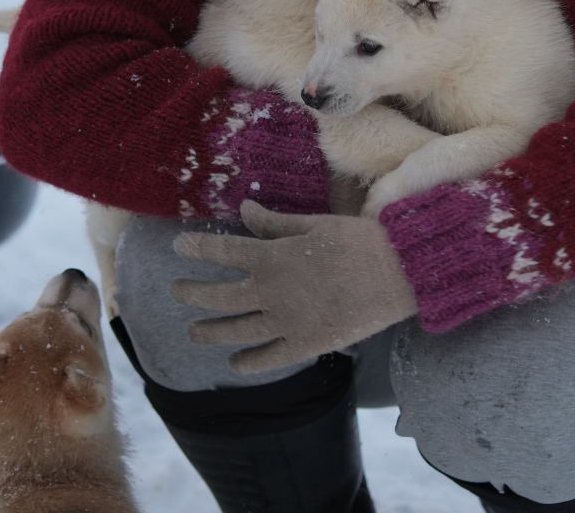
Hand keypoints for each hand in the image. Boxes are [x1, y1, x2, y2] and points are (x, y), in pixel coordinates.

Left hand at [169, 200, 417, 373]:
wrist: (398, 273)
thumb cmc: (357, 241)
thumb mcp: (313, 224)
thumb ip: (274, 223)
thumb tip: (244, 210)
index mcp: (271, 257)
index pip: (221, 252)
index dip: (196, 248)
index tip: (178, 245)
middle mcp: (270, 293)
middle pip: (218, 297)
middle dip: (191, 293)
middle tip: (175, 291)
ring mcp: (285, 323)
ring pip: (236, 331)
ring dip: (210, 332)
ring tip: (193, 332)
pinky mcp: (305, 345)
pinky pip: (268, 358)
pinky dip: (248, 363)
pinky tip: (235, 364)